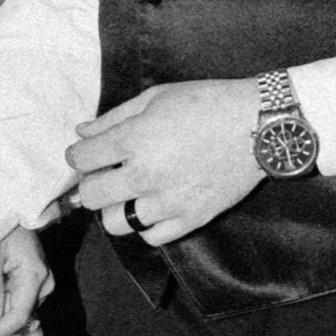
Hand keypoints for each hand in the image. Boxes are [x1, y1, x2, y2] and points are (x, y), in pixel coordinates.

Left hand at [0, 225, 53, 335]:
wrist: (10, 206)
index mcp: (35, 276)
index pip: (18, 318)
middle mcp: (45, 281)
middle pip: (22, 316)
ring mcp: (44, 280)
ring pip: (22, 310)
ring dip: (2, 309)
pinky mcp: (38, 278)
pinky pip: (23, 300)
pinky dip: (7, 303)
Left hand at [67, 79, 261, 246]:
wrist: (256, 125)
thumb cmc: (207, 103)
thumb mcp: (155, 97)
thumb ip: (114, 117)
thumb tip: (82, 132)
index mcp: (133, 140)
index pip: (80, 159)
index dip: (79, 154)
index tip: (88, 152)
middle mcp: (145, 176)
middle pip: (91, 197)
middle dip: (92, 183)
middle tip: (107, 173)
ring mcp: (168, 203)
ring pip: (116, 224)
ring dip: (117, 207)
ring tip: (131, 191)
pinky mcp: (191, 219)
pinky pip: (151, 237)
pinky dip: (147, 225)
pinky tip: (155, 205)